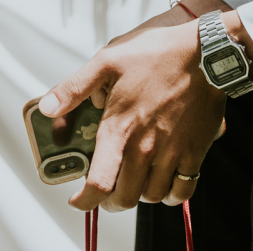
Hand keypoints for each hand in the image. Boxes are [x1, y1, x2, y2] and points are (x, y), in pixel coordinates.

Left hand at [42, 5, 225, 212]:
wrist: (206, 50)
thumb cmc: (155, 52)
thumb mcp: (106, 61)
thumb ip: (74, 88)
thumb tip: (47, 108)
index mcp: (119, 128)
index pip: (99, 183)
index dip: (85, 201)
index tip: (79, 201)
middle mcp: (145, 147)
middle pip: (125, 198)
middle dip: (110, 201)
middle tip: (106, 191)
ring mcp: (172, 153)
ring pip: (152, 196)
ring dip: (139, 195)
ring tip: (133, 182)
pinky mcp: (196, 152)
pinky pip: (183, 190)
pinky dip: (171, 195)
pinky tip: (164, 183)